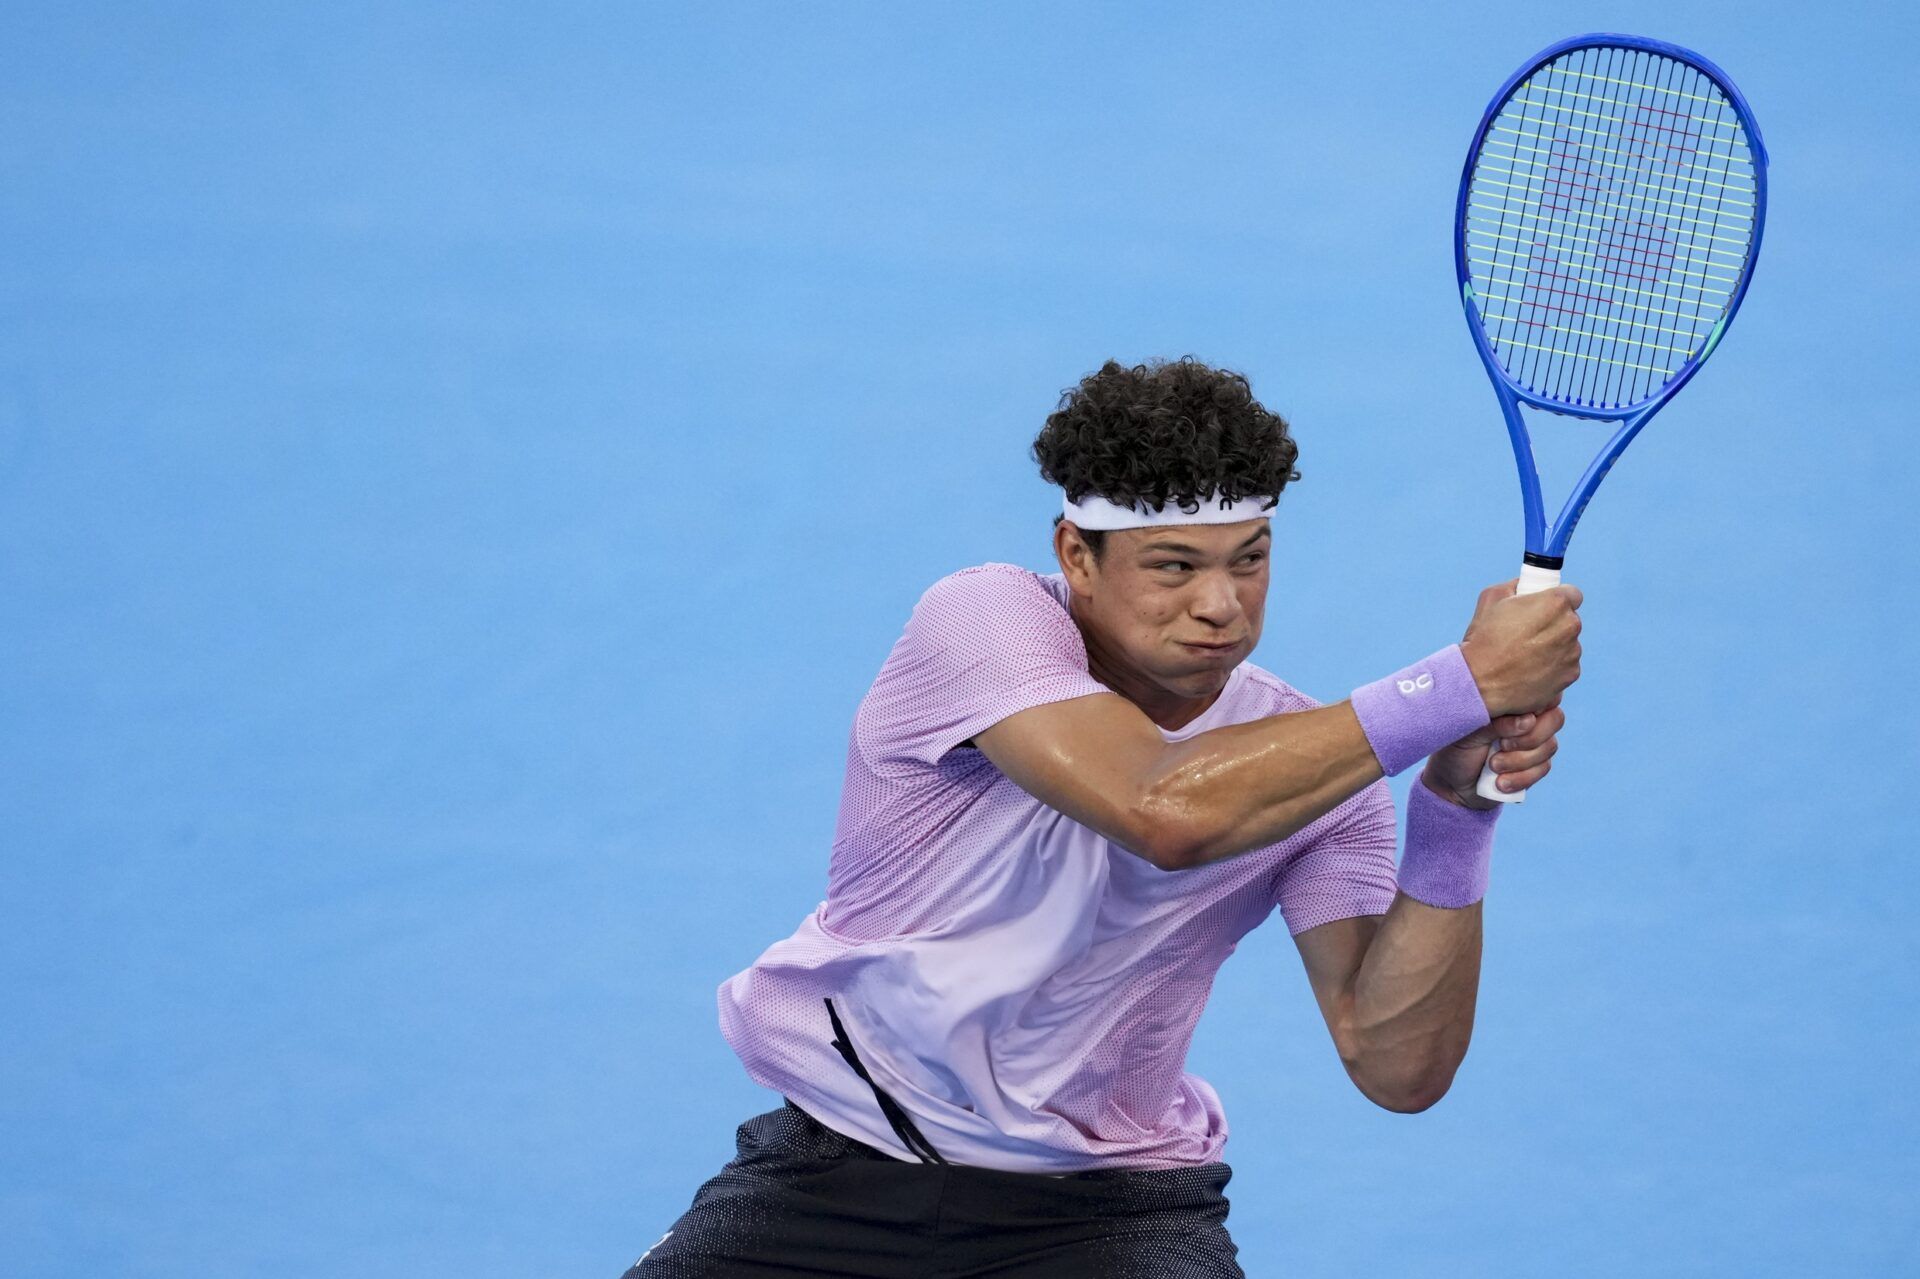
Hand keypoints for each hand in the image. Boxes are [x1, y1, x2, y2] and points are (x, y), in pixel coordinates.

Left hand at [1422, 701, 1565, 807]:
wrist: (1451, 784)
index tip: (1510, 723)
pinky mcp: (1535, 767)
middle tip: (1501, 745)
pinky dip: (1521, 778)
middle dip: (1529, 737)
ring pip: (1549, 746)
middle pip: (1555, 719)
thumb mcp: (1471, 731)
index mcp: (1513, 703)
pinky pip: (1543, 769)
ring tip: (1492, 765)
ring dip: (1519, 760)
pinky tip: (1499, 782)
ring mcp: (1534, 743)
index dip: (1535, 707)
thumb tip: (1529, 721)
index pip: (1542, 694)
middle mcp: (1529, 719)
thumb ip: (1498, 723)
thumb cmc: (1456, 748)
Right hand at [1457, 579, 1582, 716]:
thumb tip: (1524, 586)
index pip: (1572, 594)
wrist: (1479, 682)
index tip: (1544, 606)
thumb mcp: (1492, 598)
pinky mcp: (1569, 675)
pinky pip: (1565, 666)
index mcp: (1555, 603)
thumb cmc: (1483, 639)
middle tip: (1527, 632)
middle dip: (1553, 623)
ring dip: (1553, 646)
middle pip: (1570, 620)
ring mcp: (1572, 653)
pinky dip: (1552, 667)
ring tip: (1524, 655)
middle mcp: (1570, 627)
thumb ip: (1516, 585)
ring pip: (1568, 644)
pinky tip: (1530, 670)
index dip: (1556, 599)